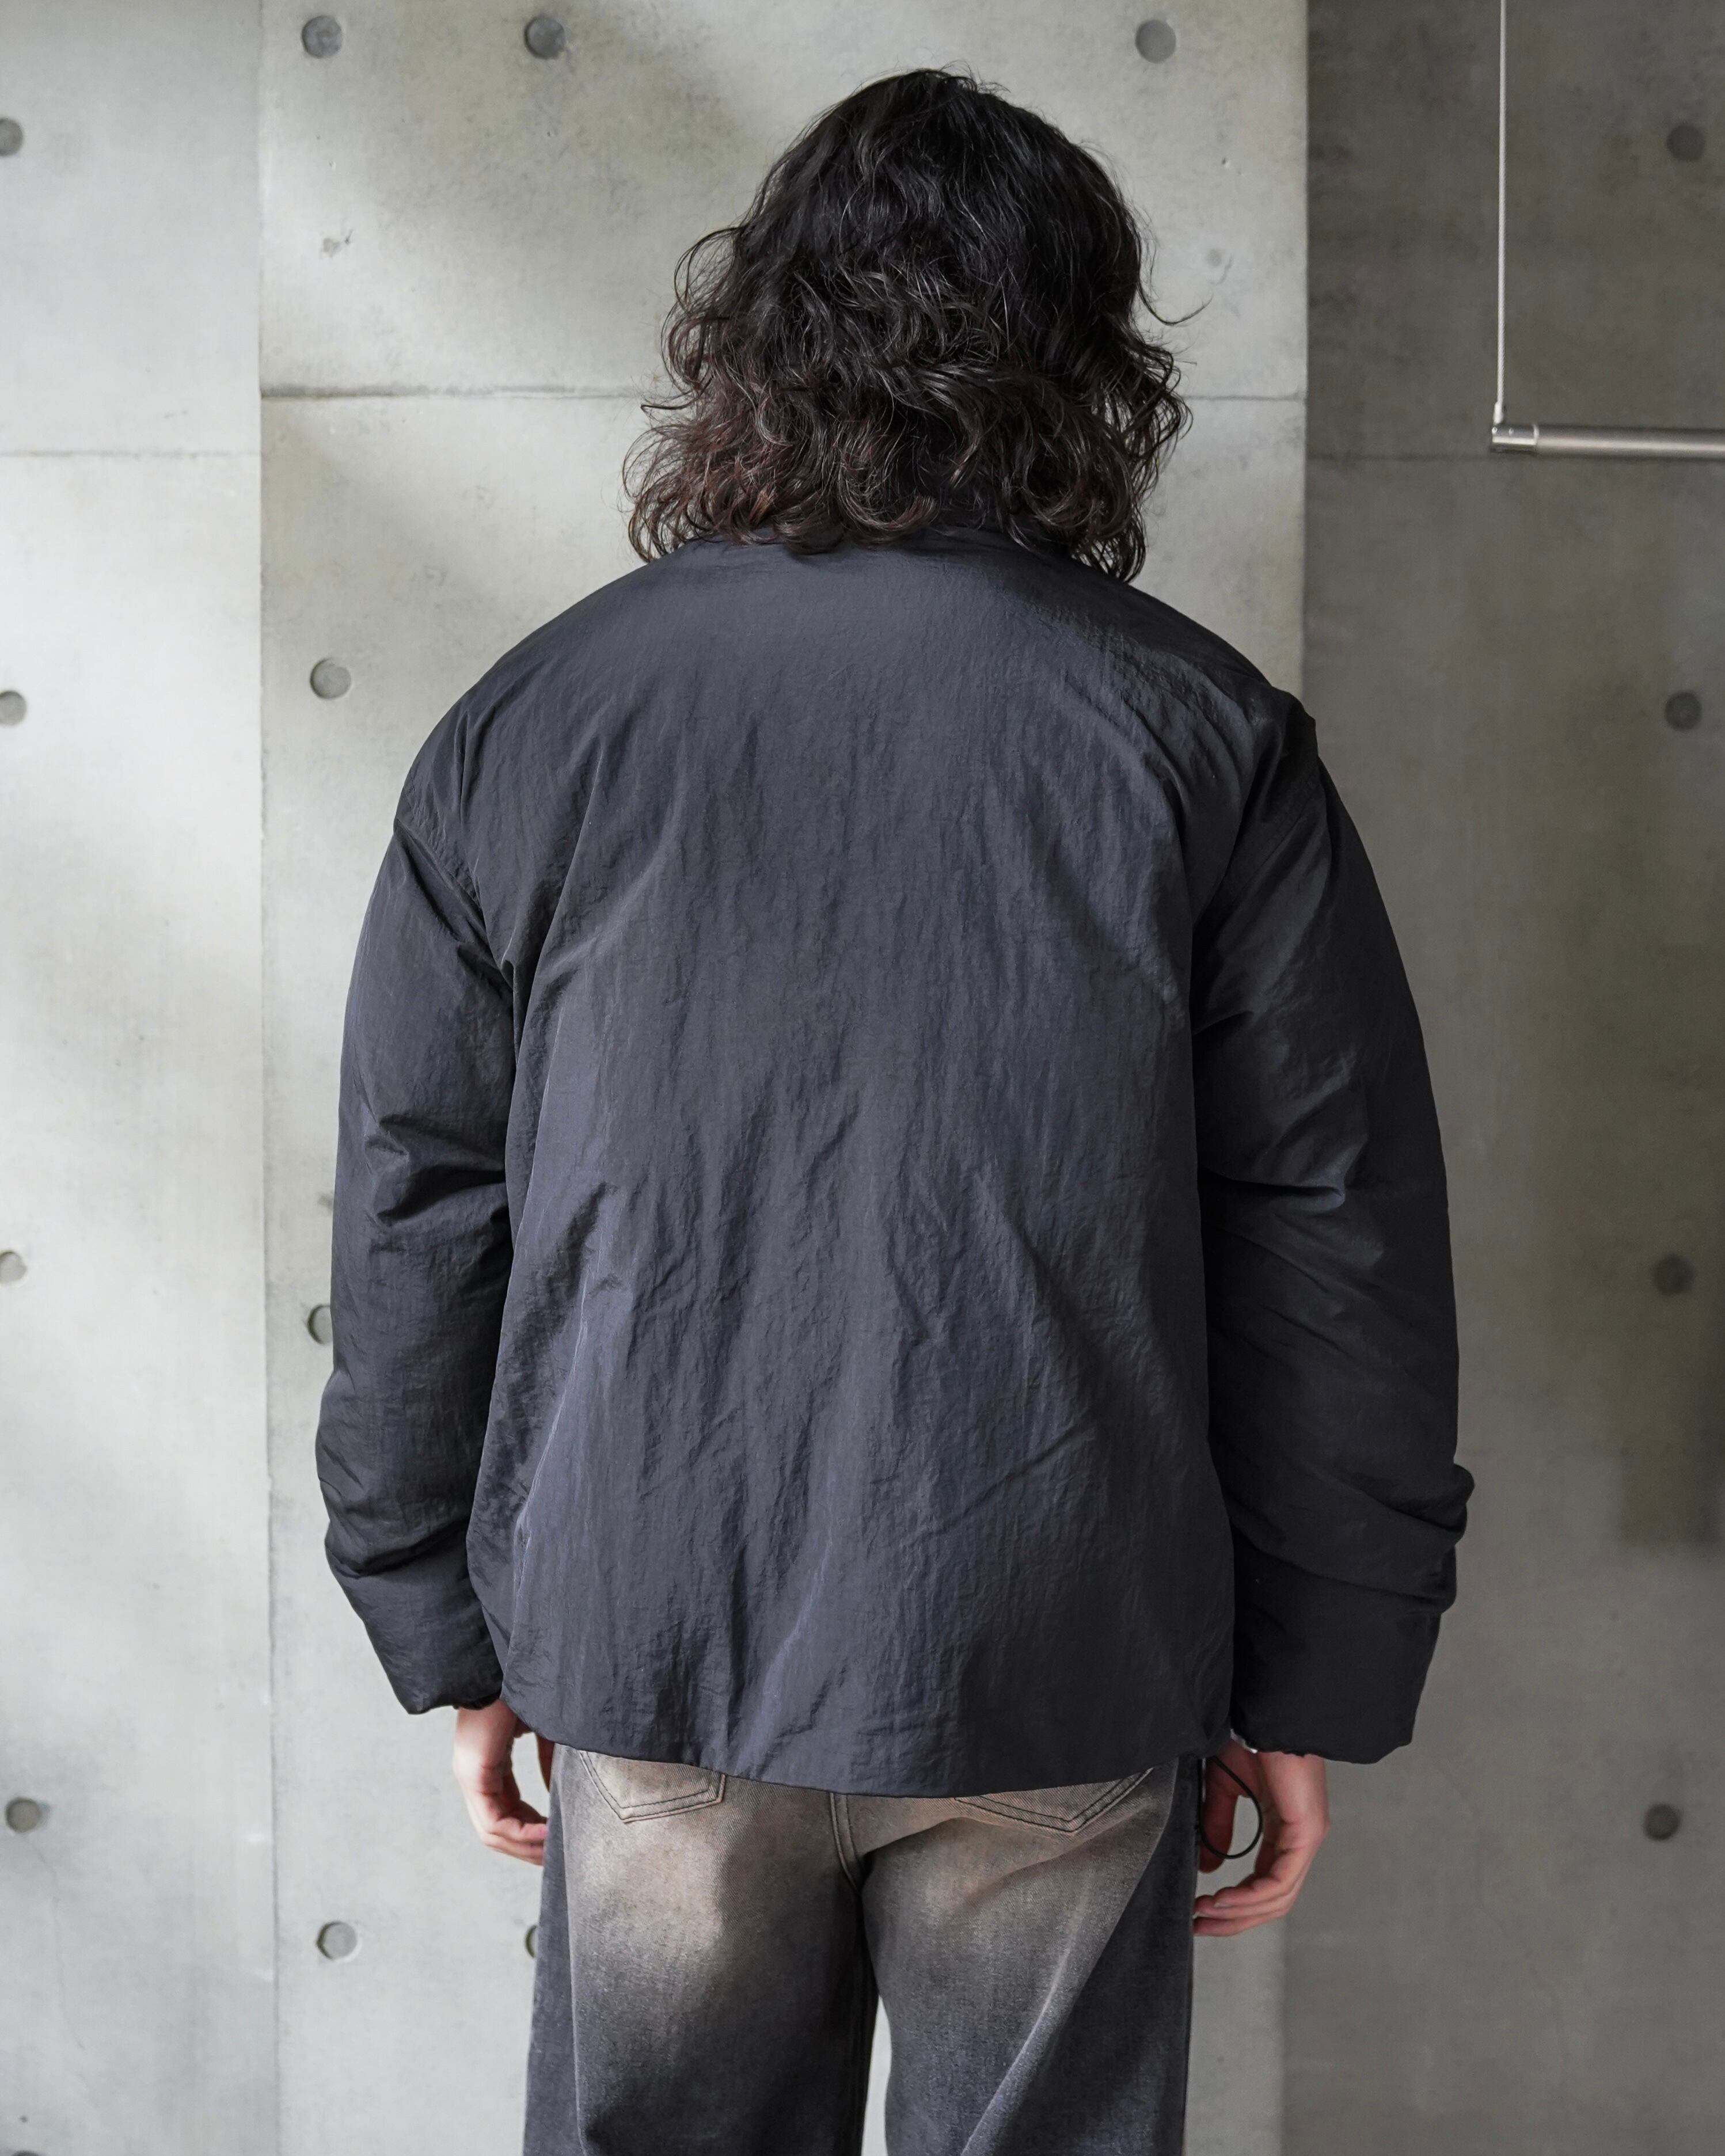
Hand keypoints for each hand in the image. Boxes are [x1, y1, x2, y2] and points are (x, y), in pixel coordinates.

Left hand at [452, 1699, 553, 1865]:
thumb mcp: (546, 1730)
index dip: (533, 1829)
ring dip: (526, 1846)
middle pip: (497, 1828)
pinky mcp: (473, 1773)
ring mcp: (470, 1774)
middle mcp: (474, 1773)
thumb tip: (561, 1790)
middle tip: (557, 1855)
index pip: (506, 1809)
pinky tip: (548, 1834)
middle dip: (529, 1846)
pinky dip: (522, 1833)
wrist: (510, 1660)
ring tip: (554, 1850)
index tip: (559, 1837)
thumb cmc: (528, 1686)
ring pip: (492, 1831)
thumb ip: (551, 1760)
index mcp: (488, 1762)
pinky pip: (494, 1820)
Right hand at [1193, 1739, 1327, 1936]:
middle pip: (1273, 1900)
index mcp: (1284, 1829)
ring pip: (1278, 1897)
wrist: (1262, 1713)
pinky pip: (1281, 1881)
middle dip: (1234, 1919)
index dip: (1233, 1905)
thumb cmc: (1246, 1739)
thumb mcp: (1224, 1788)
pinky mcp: (1307, 1832)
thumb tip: (1209, 1867)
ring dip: (1238, 1912)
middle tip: (1199, 1926)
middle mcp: (1300, 1839)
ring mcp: (1307, 1837)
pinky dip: (1250, 1897)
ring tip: (1204, 1913)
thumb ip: (1218, 1826)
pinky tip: (1222, 1898)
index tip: (1200, 1912)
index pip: (1265, 1883)